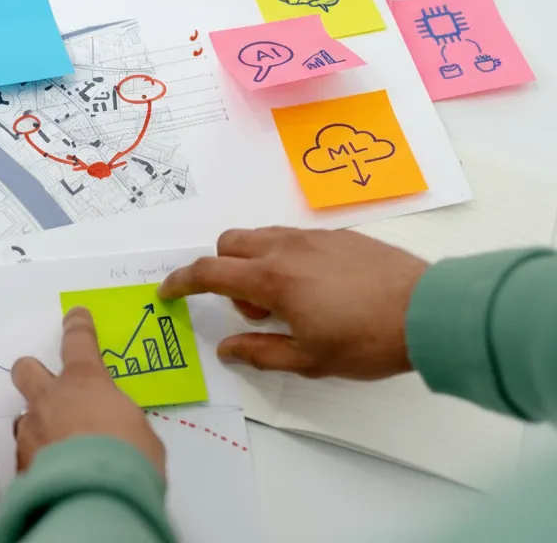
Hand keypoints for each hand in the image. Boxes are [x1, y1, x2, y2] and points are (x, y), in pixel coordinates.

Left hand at [12, 308, 164, 476]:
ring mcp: (31, 431)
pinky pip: (25, 454)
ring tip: (57, 446)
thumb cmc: (130, 458)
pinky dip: (37, 460)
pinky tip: (53, 474)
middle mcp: (50, 399)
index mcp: (85, 383)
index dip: (77, 327)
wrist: (94, 496)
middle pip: (25, 369)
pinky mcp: (21, 463)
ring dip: (37, 425)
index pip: (78, 342)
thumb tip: (115, 430)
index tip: (75, 315)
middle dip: (33, 374)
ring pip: (22, 416)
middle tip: (50, 390)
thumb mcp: (139, 432)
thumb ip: (121, 422)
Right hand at [158, 227, 427, 379]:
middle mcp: (286, 249)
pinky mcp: (340, 236)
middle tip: (253, 309)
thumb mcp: (309, 360)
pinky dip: (286, 257)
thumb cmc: (367, 341)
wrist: (430, 312)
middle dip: (222, 270)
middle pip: (229, 243)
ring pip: (262, 236)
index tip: (167, 292)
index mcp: (271, 279)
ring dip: (254, 262)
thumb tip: (228, 348)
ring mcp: (314, 238)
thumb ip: (260, 352)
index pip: (208, 272)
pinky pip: (294, 238)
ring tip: (287, 301)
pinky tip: (316, 288)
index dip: (180, 282)